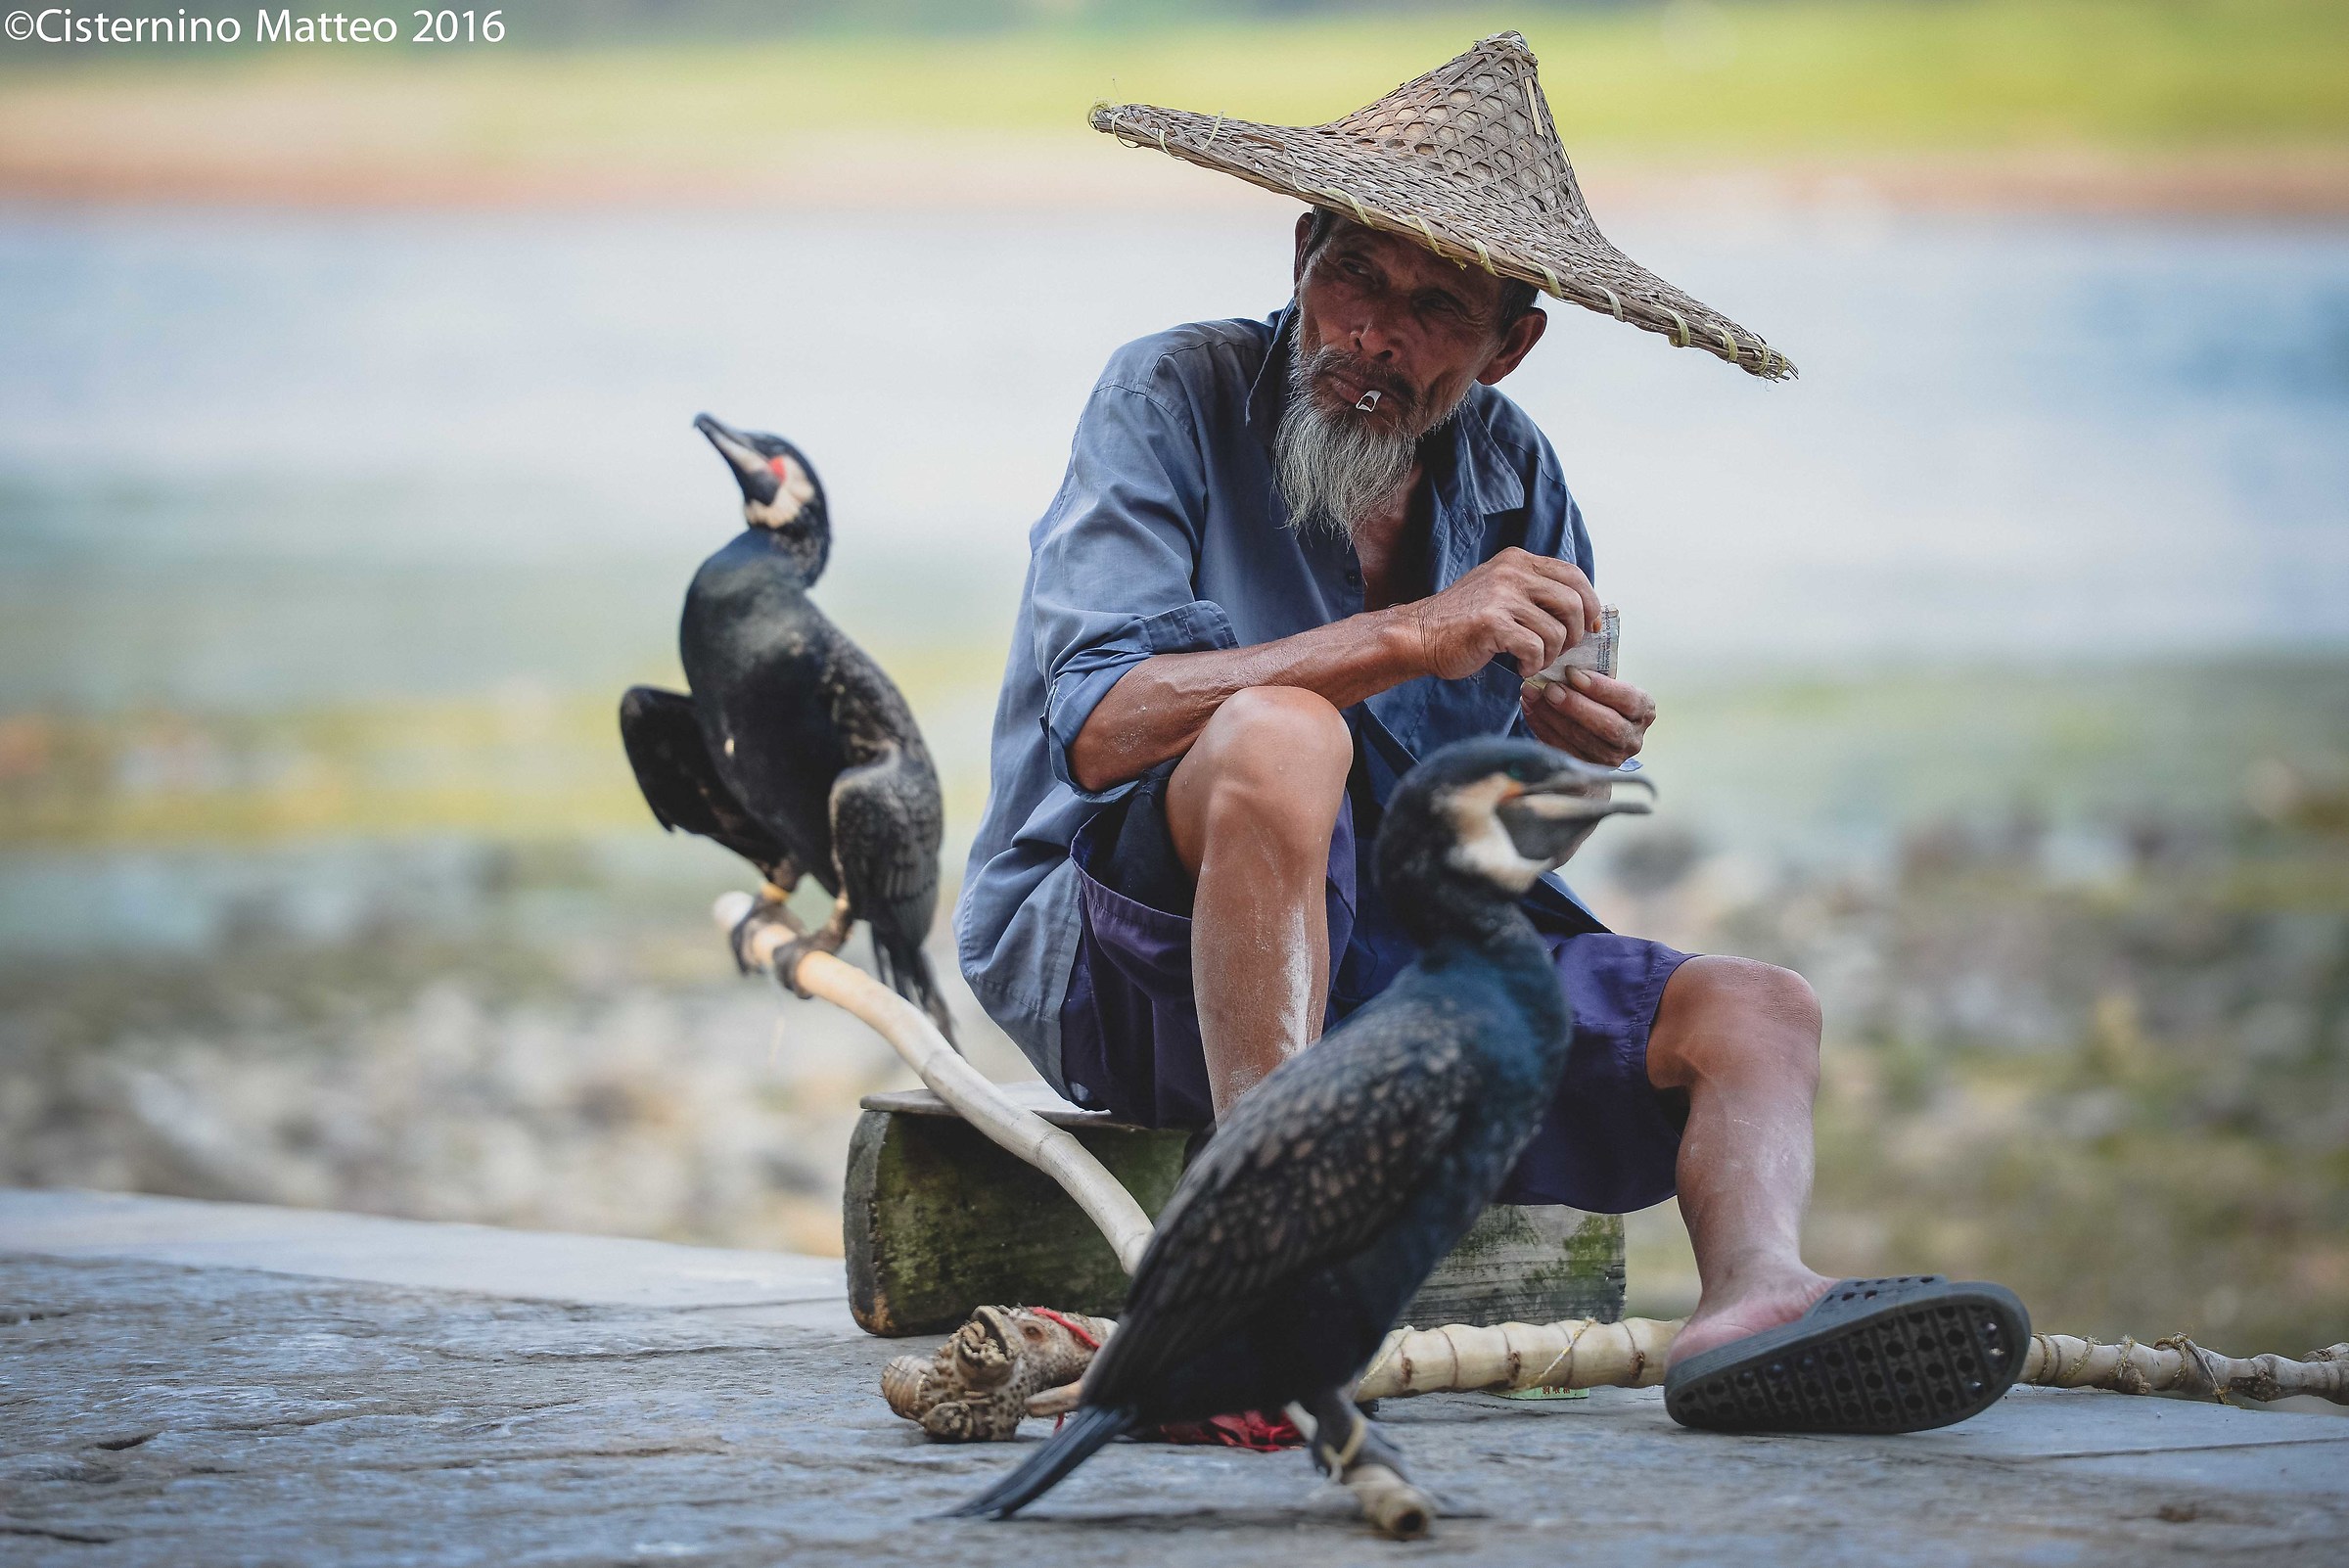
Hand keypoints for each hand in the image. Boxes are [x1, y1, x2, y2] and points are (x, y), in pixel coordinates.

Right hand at [1401, 547, 1600, 680]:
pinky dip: (1533, 664)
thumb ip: (1534, 591)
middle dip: (1575, 634)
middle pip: (1573, 603)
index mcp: (1517, 561)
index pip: (1574, 574)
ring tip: (1532, 660)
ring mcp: (1501, 596)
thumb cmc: (1462, 620)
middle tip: (1559, 649)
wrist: (1419, 635)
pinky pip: (1535, 648)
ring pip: (1557, 631)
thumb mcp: (1500, 589)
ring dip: (1551, 654)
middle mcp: (1512, 572)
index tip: (1589, 626)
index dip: (1590, 603)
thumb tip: (1581, 611)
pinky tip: (1520, 666)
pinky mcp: (1492, 623)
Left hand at [1522, 669, 1653, 767]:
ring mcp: (1611, 759)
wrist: (1593, 740)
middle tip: (1549, 689)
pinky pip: (1562, 749)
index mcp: (1643, 710)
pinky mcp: (1588, 771)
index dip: (1599, 687)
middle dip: (1575, 705)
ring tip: (1532, 695)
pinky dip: (1542, 728)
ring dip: (1552, 716)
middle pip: (1607, 725)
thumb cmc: (1599, 702)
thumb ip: (1592, 675)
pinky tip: (1530, 710)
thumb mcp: (1605, 686)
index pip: (1627, 699)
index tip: (1571, 673)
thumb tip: (1563, 660)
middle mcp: (1632, 738)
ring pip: (1581, 739)